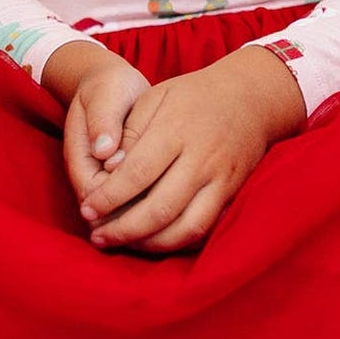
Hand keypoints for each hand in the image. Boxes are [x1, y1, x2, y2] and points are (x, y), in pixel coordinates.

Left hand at [78, 47, 305, 255]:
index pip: (137, 173)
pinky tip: (153, 241)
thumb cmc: (194, 95)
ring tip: (122, 243)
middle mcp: (201, 158)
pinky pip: (204, 228)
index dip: (109, 197)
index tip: (87, 209)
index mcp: (176, 130)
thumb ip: (130, 131)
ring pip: (185, 227)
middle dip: (124, 229)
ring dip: (150, 244)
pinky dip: (176, 242)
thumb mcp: (156, 96)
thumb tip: (107, 169)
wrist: (252, 97)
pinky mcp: (232, 194)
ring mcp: (221, 180)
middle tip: (98, 236)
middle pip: (159, 208)